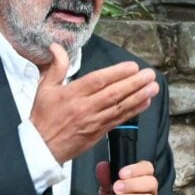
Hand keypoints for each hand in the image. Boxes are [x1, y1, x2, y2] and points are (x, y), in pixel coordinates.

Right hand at [30, 44, 159, 163]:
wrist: (41, 148)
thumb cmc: (43, 117)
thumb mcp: (44, 89)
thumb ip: (55, 67)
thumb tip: (57, 47)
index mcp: (71, 95)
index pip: (97, 81)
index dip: (116, 73)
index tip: (132, 66)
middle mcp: (84, 108)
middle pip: (113, 94)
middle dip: (134, 83)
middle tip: (149, 75)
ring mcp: (93, 121)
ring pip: (119, 107)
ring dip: (139, 96)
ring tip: (153, 87)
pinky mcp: (99, 132)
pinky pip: (119, 120)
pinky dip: (133, 111)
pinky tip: (145, 102)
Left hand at [97, 160, 157, 194]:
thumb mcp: (107, 189)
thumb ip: (105, 177)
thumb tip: (102, 166)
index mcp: (142, 179)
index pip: (147, 168)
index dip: (136, 169)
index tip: (121, 173)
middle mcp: (149, 191)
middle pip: (151, 183)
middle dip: (132, 185)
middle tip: (116, 188)